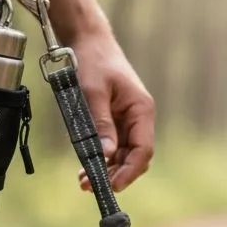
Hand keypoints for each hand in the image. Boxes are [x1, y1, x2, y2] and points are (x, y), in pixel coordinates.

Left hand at [72, 26, 154, 192]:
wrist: (86, 40)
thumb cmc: (93, 61)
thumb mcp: (94, 92)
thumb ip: (101, 124)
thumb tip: (106, 155)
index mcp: (141, 110)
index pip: (143, 150)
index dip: (129, 171)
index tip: (112, 185)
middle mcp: (138, 118)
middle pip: (133, 157)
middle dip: (115, 174)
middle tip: (91, 186)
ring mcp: (126, 121)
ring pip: (121, 155)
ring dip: (105, 169)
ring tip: (84, 181)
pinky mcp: (113, 121)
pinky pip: (110, 146)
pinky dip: (99, 158)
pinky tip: (84, 167)